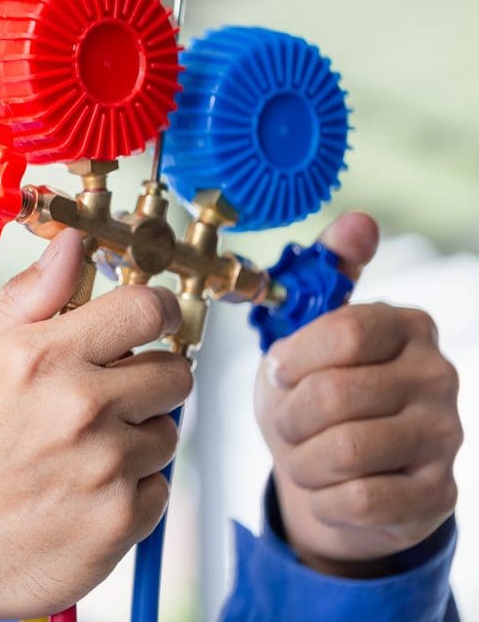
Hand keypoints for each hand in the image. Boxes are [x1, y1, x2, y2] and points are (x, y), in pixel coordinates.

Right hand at [0, 229, 192, 620]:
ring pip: (168, 433)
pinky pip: (160, 487)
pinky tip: (85, 491)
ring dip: (138, 437)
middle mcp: (81, 407)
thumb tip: (73, 245)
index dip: (159, 311)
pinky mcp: (120, 522)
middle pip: (175, 372)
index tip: (155, 321)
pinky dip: (132, 489)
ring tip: (84, 452)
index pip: (146, 309)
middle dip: (150, 378)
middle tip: (112, 396)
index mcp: (42, 357)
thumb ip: (27, 297)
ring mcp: (105, 468)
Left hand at [255, 212, 462, 576]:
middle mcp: (438, 375)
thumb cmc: (317, 400)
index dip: (294, 359)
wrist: (339, 479)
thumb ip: (324, 278)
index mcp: (406, 327)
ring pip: (343, 451)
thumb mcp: (306, 340)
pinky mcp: (439, 496)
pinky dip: (324, 498)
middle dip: (288, 417)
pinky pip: (360, 500)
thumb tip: (359, 222)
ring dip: (301, 461)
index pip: (344, 331)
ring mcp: (445, 437)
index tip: (278, 372)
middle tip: (286, 424)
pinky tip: (328, 488)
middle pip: (334, 396)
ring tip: (302, 456)